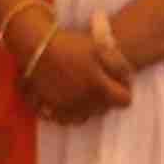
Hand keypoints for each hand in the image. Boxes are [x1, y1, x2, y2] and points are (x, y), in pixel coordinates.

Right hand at [15, 18, 132, 120]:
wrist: (35, 46)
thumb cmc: (69, 45)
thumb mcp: (100, 48)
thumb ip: (119, 66)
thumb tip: (128, 79)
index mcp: (99, 88)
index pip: (124, 101)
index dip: (123, 90)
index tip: (115, 81)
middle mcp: (84, 103)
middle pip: (104, 109)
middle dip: (104, 98)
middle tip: (96, 81)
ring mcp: (66, 108)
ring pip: (85, 117)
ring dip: (86, 106)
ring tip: (80, 89)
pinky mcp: (49, 109)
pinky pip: (64, 118)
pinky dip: (67, 112)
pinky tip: (64, 98)